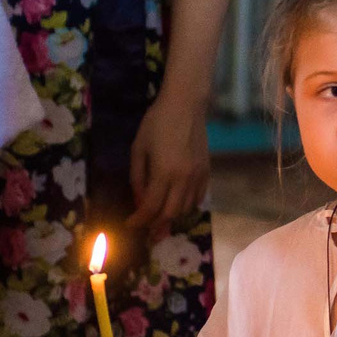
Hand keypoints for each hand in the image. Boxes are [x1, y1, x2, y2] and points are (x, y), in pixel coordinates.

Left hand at [128, 87, 210, 228]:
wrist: (186, 104)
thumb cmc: (157, 122)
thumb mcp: (138, 148)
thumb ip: (137, 177)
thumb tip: (139, 200)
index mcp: (164, 173)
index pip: (151, 207)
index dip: (139, 220)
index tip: (130, 225)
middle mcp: (184, 179)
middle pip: (170, 214)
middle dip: (156, 226)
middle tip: (146, 232)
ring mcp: (198, 176)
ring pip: (186, 209)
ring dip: (172, 217)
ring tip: (161, 221)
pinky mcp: (207, 171)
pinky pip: (198, 198)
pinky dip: (187, 206)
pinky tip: (178, 205)